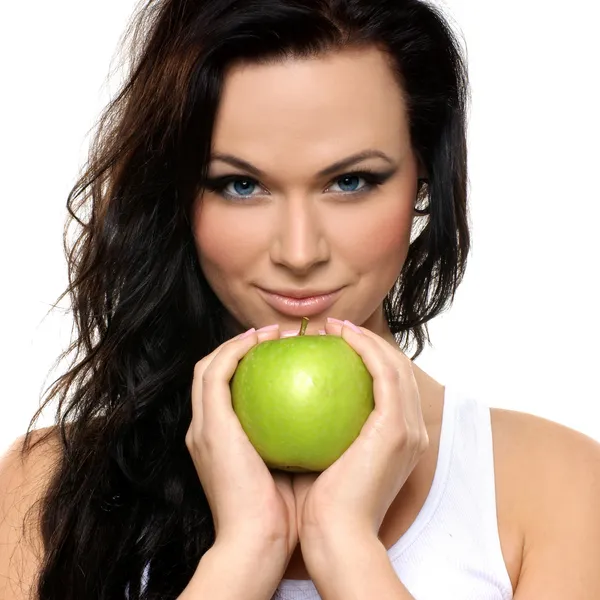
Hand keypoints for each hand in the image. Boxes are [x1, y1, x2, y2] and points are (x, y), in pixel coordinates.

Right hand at [185, 325, 296, 564]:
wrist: (257, 544)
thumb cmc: (281, 516)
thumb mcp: (290, 471)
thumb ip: (298, 442)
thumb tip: (329, 417)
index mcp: (220, 441)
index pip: (227, 392)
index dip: (248, 366)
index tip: (284, 353)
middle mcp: (204, 429)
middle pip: (212, 371)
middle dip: (240, 346)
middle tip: (278, 335)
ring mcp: (203, 426)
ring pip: (209, 365)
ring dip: (238, 341)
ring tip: (272, 332)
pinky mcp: (209, 425)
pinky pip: (218, 372)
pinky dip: (237, 350)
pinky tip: (266, 340)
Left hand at [293, 320, 429, 546]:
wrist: (335, 537)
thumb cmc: (324, 506)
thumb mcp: (327, 461)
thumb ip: (326, 433)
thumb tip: (299, 406)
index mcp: (400, 440)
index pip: (391, 387)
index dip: (368, 359)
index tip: (335, 345)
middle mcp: (413, 431)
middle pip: (398, 369)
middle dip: (369, 342)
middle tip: (336, 328)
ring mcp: (409, 428)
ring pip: (395, 363)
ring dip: (366, 338)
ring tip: (336, 326)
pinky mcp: (396, 427)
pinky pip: (383, 372)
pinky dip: (364, 348)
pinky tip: (339, 336)